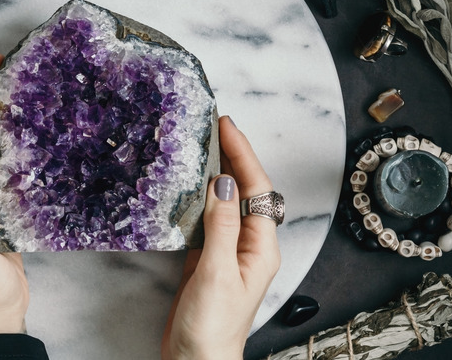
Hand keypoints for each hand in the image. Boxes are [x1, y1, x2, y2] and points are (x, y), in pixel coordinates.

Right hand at [161, 116, 280, 359]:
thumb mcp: (218, 272)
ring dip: (218, 172)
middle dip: (234, 156)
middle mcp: (249, 244)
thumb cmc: (212, 326)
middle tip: (215, 126)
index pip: (257, 189)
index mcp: (261, 247)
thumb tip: (224, 183)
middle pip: (246, 189)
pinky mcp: (209, 257)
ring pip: (227, 200)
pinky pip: (210, 216)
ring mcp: (230, 250)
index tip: (226, 127)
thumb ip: (222, 226)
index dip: (243, 154)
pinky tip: (190, 185)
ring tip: (204, 145)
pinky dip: (201, 195)